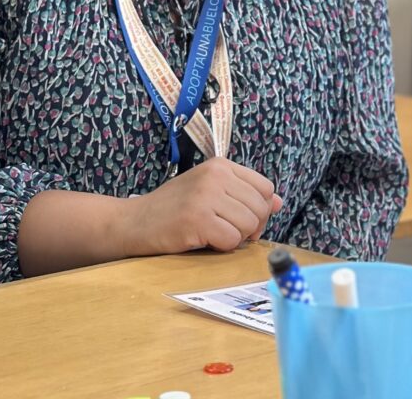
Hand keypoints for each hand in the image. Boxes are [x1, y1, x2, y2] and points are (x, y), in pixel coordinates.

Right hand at [121, 157, 283, 257]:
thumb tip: (279, 203)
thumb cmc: (174, 208)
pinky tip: (205, 241)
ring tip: (215, 235)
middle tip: (230, 233)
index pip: (265, 187)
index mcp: (221, 165)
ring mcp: (205, 196)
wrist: (133, 222)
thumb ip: (244, 195)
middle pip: (260, 207)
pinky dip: (223, 247)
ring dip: (236, 238)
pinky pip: (231, 240)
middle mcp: (216, 176)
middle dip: (251, 227)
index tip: (245, 220)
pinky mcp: (196, 219)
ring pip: (248, 225)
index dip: (261, 209)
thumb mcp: (211, 192)